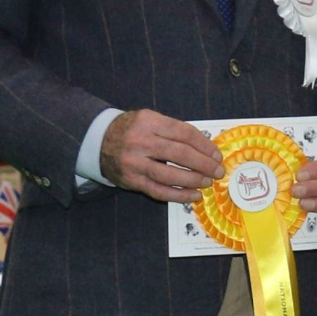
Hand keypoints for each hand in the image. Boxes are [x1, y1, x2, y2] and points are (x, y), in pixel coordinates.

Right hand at [101, 108, 222, 201]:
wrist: (98, 141)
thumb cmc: (133, 130)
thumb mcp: (150, 120)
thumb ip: (175, 131)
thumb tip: (206, 149)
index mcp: (149, 122)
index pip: (184, 133)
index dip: (204, 145)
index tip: (216, 155)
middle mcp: (140, 141)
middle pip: (179, 154)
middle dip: (204, 164)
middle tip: (218, 171)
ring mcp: (134, 162)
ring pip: (170, 175)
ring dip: (193, 180)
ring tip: (208, 182)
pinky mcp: (132, 180)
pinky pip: (159, 191)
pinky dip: (179, 195)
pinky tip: (194, 195)